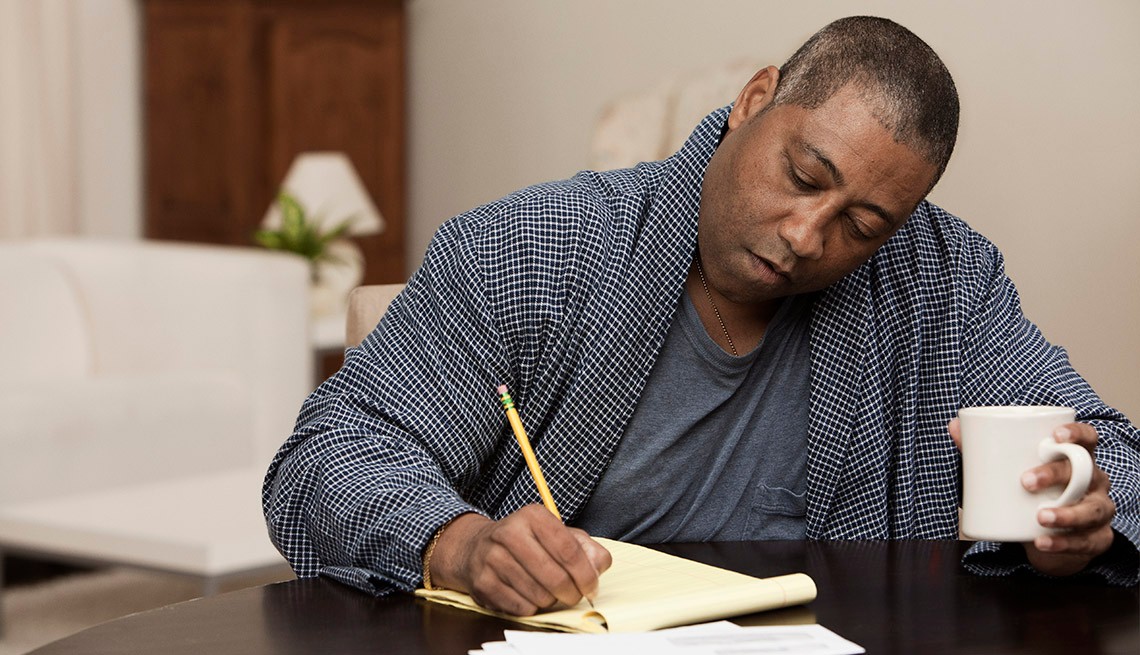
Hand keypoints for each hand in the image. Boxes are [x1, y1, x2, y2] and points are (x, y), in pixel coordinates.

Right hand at [426, 505, 611, 614]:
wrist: (475, 548)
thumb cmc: (526, 543)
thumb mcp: (557, 534)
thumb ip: (586, 547)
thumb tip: (599, 567)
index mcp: (533, 516)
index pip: (569, 550)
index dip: (586, 574)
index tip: (591, 587)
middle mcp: (509, 533)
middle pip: (555, 577)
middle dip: (571, 593)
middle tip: (573, 595)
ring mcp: (492, 558)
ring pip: (538, 595)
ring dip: (550, 600)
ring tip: (547, 591)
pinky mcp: (482, 582)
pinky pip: (520, 607)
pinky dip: (531, 607)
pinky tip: (528, 595)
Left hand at [948, 418, 1116, 575]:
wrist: (1046, 536)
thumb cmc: (1031, 493)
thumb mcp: (1011, 471)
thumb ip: (982, 449)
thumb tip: (953, 426)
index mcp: (1076, 459)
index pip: (1087, 439)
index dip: (1077, 434)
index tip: (1055, 436)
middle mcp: (1094, 482)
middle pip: (1085, 473)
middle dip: (1056, 475)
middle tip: (1025, 481)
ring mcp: (1098, 510)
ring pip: (1092, 510)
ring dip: (1066, 514)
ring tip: (1040, 517)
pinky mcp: (1096, 539)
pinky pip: (1085, 541)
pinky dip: (1063, 543)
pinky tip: (1043, 542)